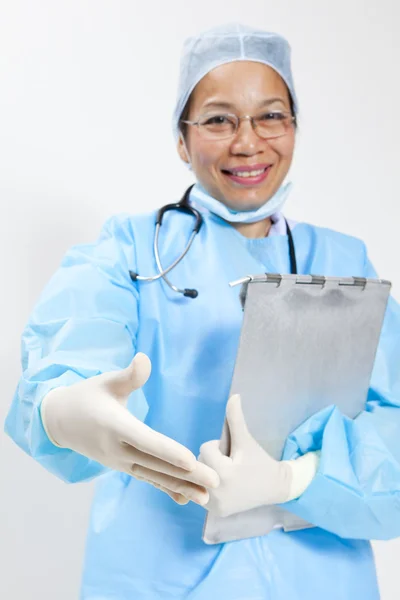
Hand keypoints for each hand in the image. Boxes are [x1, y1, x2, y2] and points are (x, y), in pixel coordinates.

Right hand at [40, 353, 219, 505]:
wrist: (62, 421)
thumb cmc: (88, 396)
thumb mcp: (105, 381)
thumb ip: (128, 375)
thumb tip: (144, 358)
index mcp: (115, 425)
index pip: (145, 440)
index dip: (168, 451)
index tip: (191, 461)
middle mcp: (117, 449)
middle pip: (156, 463)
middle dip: (187, 474)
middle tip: (215, 480)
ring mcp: (120, 461)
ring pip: (155, 476)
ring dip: (182, 486)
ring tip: (207, 497)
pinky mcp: (123, 466)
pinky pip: (148, 479)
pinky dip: (166, 489)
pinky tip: (185, 499)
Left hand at [199, 394, 318, 517]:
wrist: (276, 488)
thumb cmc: (260, 461)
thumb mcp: (246, 440)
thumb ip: (236, 418)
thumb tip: (233, 395)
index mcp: (224, 474)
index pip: (205, 449)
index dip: (218, 447)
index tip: (232, 454)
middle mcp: (216, 493)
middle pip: (199, 464)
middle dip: (211, 460)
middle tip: (230, 464)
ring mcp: (215, 505)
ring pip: (198, 478)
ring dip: (209, 472)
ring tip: (227, 474)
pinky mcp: (215, 512)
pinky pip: (201, 491)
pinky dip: (208, 486)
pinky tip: (223, 485)